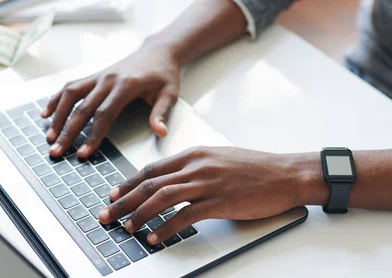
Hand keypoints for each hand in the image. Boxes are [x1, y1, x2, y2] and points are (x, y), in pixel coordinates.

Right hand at [42, 41, 180, 157]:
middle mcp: (108, 79)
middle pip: (83, 108)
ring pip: (71, 94)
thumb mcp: (170, 93)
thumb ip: (161, 113)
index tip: (82, 153)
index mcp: (126, 86)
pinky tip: (46, 113)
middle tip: (56, 151)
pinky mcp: (95, 75)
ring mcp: (99, 76)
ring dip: (58, 116)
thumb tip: (160, 132)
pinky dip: (57, 99)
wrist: (159, 51)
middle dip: (67, 132)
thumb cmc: (164, 74)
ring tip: (49, 136)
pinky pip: (71, 86)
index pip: (104, 114)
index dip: (92, 135)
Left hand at [99, 147, 312, 244]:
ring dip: (140, 214)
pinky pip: (185, 216)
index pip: (152, 169)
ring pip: (162, 198)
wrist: (284, 173)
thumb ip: (194, 168)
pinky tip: (155, 237)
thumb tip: (172, 182)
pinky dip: (166, 228)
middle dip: (124, 199)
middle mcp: (197, 166)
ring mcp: (208, 183)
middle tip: (107, 214)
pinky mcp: (220, 202)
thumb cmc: (255, 167)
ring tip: (126, 227)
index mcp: (194, 154)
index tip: (112, 193)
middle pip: (150, 183)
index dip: (128, 182)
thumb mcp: (218, 158)